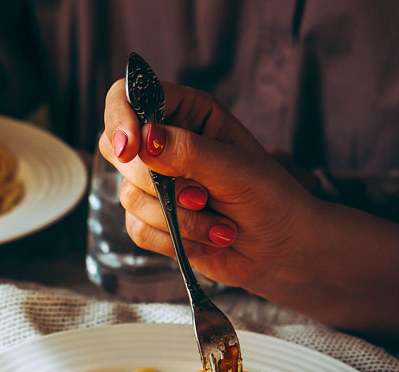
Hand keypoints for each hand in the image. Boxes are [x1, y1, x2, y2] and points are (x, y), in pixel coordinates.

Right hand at [98, 78, 323, 298]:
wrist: (279, 248)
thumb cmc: (269, 198)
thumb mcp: (235, 169)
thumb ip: (189, 151)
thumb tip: (144, 138)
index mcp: (187, 114)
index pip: (128, 97)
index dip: (120, 119)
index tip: (130, 149)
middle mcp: (164, 144)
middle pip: (119, 151)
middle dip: (160, 184)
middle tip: (202, 195)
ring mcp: (155, 184)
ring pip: (130, 197)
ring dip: (179, 219)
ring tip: (219, 224)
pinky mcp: (151, 219)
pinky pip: (137, 229)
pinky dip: (173, 240)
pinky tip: (206, 240)